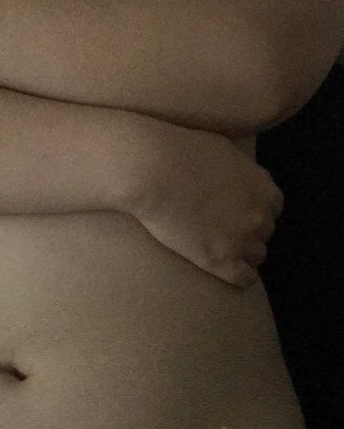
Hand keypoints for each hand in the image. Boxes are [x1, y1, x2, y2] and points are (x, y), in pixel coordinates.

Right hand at [125, 123, 282, 287]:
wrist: (154, 172)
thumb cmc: (182, 152)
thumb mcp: (225, 150)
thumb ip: (241, 170)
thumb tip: (238, 176)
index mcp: (263, 188)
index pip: (273, 207)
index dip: (254, 209)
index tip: (237, 210)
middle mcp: (259, 216)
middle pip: (265, 231)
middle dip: (248, 229)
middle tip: (224, 227)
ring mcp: (241, 241)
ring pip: (257, 255)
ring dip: (243, 252)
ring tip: (222, 249)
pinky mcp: (219, 260)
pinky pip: (243, 278)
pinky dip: (239, 276)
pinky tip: (226, 270)